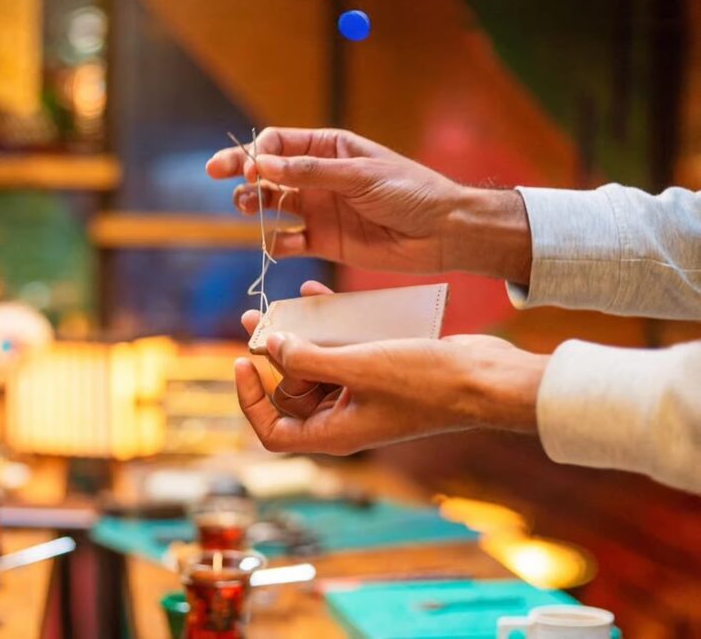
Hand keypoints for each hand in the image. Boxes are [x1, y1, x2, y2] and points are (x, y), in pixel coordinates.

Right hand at [207, 127, 532, 283]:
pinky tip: (279, 243)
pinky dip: (277, 243)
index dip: (259, 152)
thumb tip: (262, 163)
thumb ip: (310, 171)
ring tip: (245, 208)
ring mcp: (320, 210)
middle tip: (218, 174)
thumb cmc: (410, 192)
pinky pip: (289, 242)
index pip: (280, 143)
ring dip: (253, 206)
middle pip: (268, 172)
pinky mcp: (325, 242)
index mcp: (330, 148)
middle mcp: (319, 177)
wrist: (443, 233)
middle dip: (242, 172)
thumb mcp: (360, 175)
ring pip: (272, 206)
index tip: (250, 167)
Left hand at [235, 286, 546, 455]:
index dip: (250, 402)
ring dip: (297, 339)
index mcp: (334, 432)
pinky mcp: (380, 371)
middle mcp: (345, 417)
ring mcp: (363, 395)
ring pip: (315, 368)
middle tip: (258, 322)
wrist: (485, 377)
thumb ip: (308, 359)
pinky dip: (328, 328)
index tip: (241, 364)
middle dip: (274, 359)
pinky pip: (342, 351)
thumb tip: (269, 347)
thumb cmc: (425, 382)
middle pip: (291, 394)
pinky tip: (315, 295)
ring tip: (278, 305)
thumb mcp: (358, 367)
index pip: (273, 432)